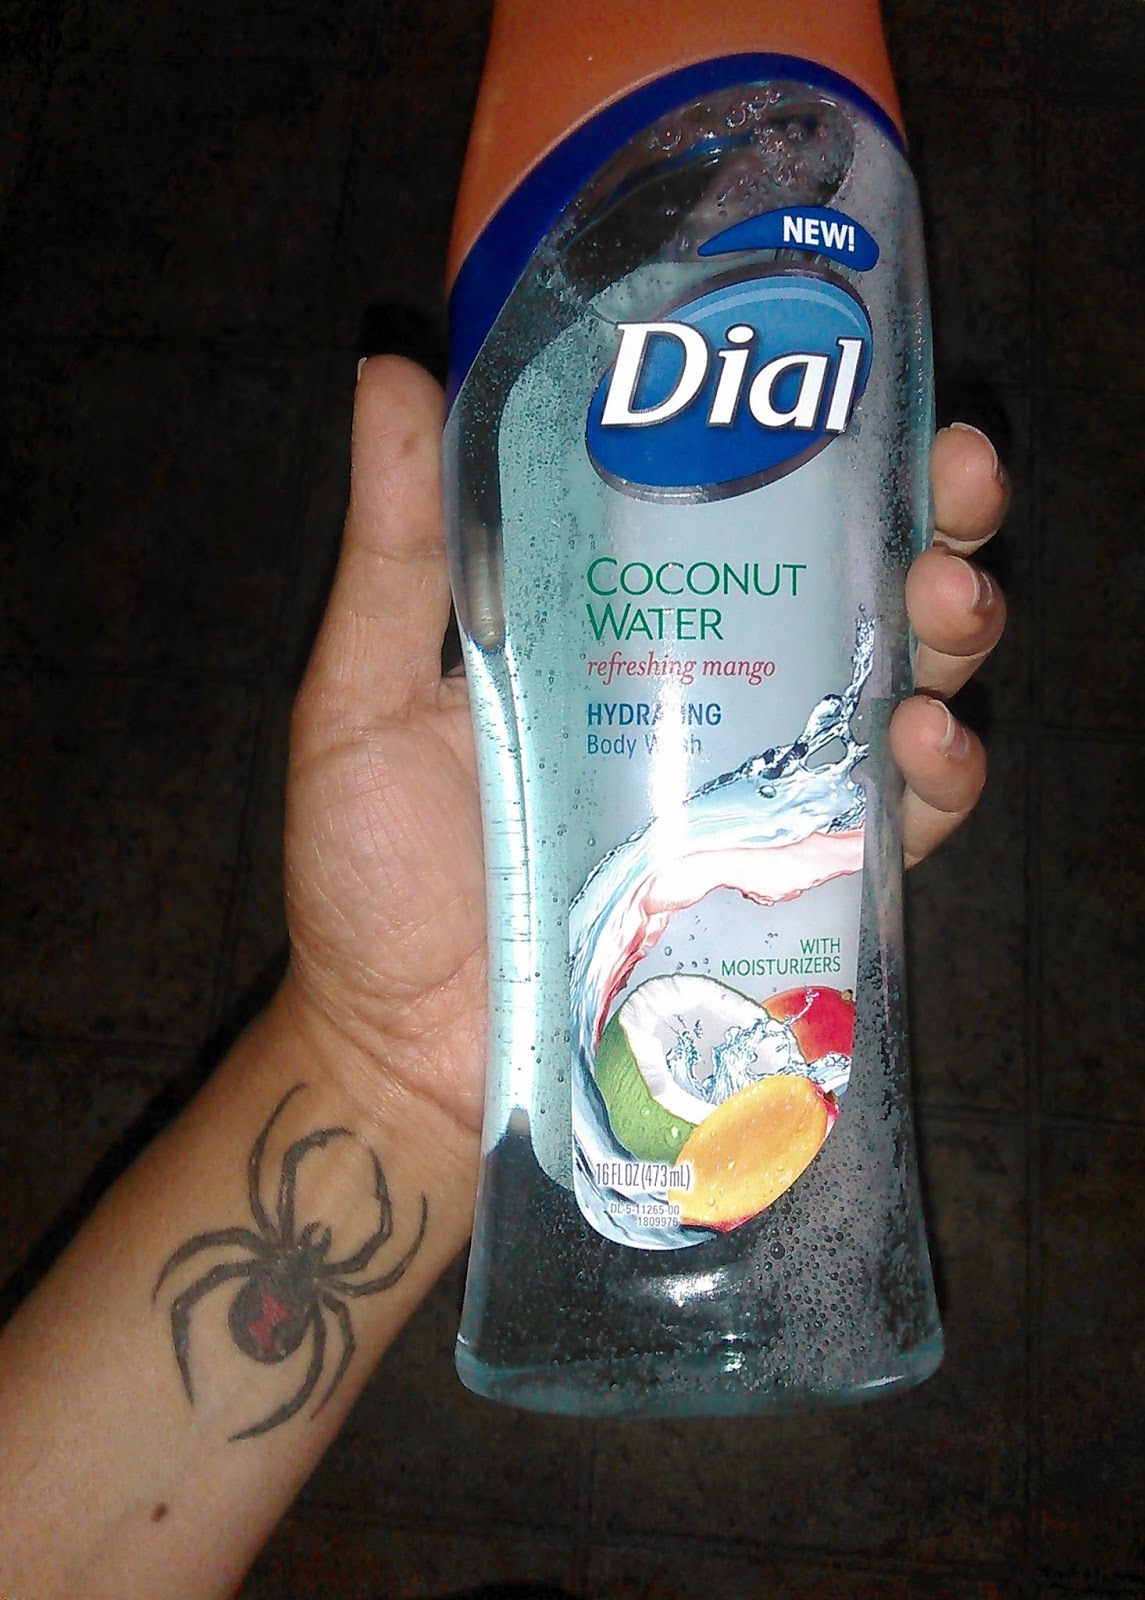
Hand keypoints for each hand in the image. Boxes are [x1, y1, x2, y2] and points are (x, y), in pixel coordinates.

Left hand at [284, 359, 1007, 1131]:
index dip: (814, 447)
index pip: (737, 517)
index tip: (861, 379)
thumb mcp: (365, 697)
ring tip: (949, 598)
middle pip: (847, 593)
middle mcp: (701, 703)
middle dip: (926, 525)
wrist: (401, 1057)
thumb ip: (395, 555)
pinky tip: (928, 743)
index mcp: (616, 634)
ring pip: (891, 694)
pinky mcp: (777, 899)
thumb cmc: (371, 878)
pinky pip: (889, 833)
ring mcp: (747, 802)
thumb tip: (392, 369)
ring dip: (949, 635)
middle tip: (957, 480)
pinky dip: (933, 786)